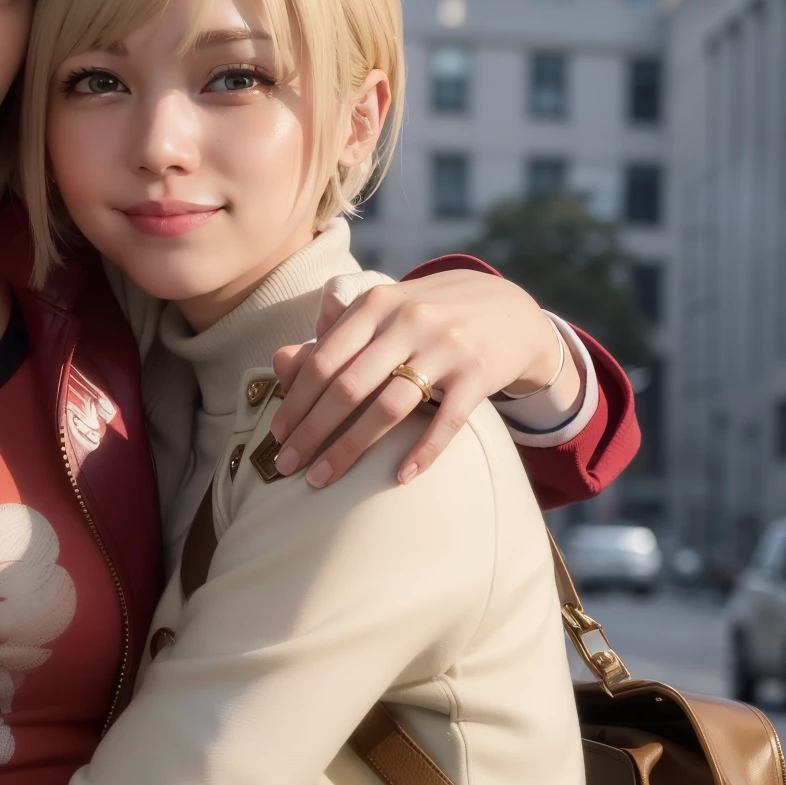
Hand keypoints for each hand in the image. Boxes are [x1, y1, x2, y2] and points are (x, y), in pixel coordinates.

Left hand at [269, 268, 564, 486]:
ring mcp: (445, 347)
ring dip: (349, 448)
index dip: (295, 401)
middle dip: (310, 431)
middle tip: (286, 465)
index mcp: (376, 305)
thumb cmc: (428, 317)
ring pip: (388, 407)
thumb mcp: (383, 313)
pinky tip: (400, 477)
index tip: (276, 435)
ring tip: (321, 479)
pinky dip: (423, 452)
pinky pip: (446, 421)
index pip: (324, 360)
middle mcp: (408, 321)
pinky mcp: (478, 373)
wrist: (509, 309)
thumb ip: (333, 336)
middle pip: (347, 386)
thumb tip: (278, 362)